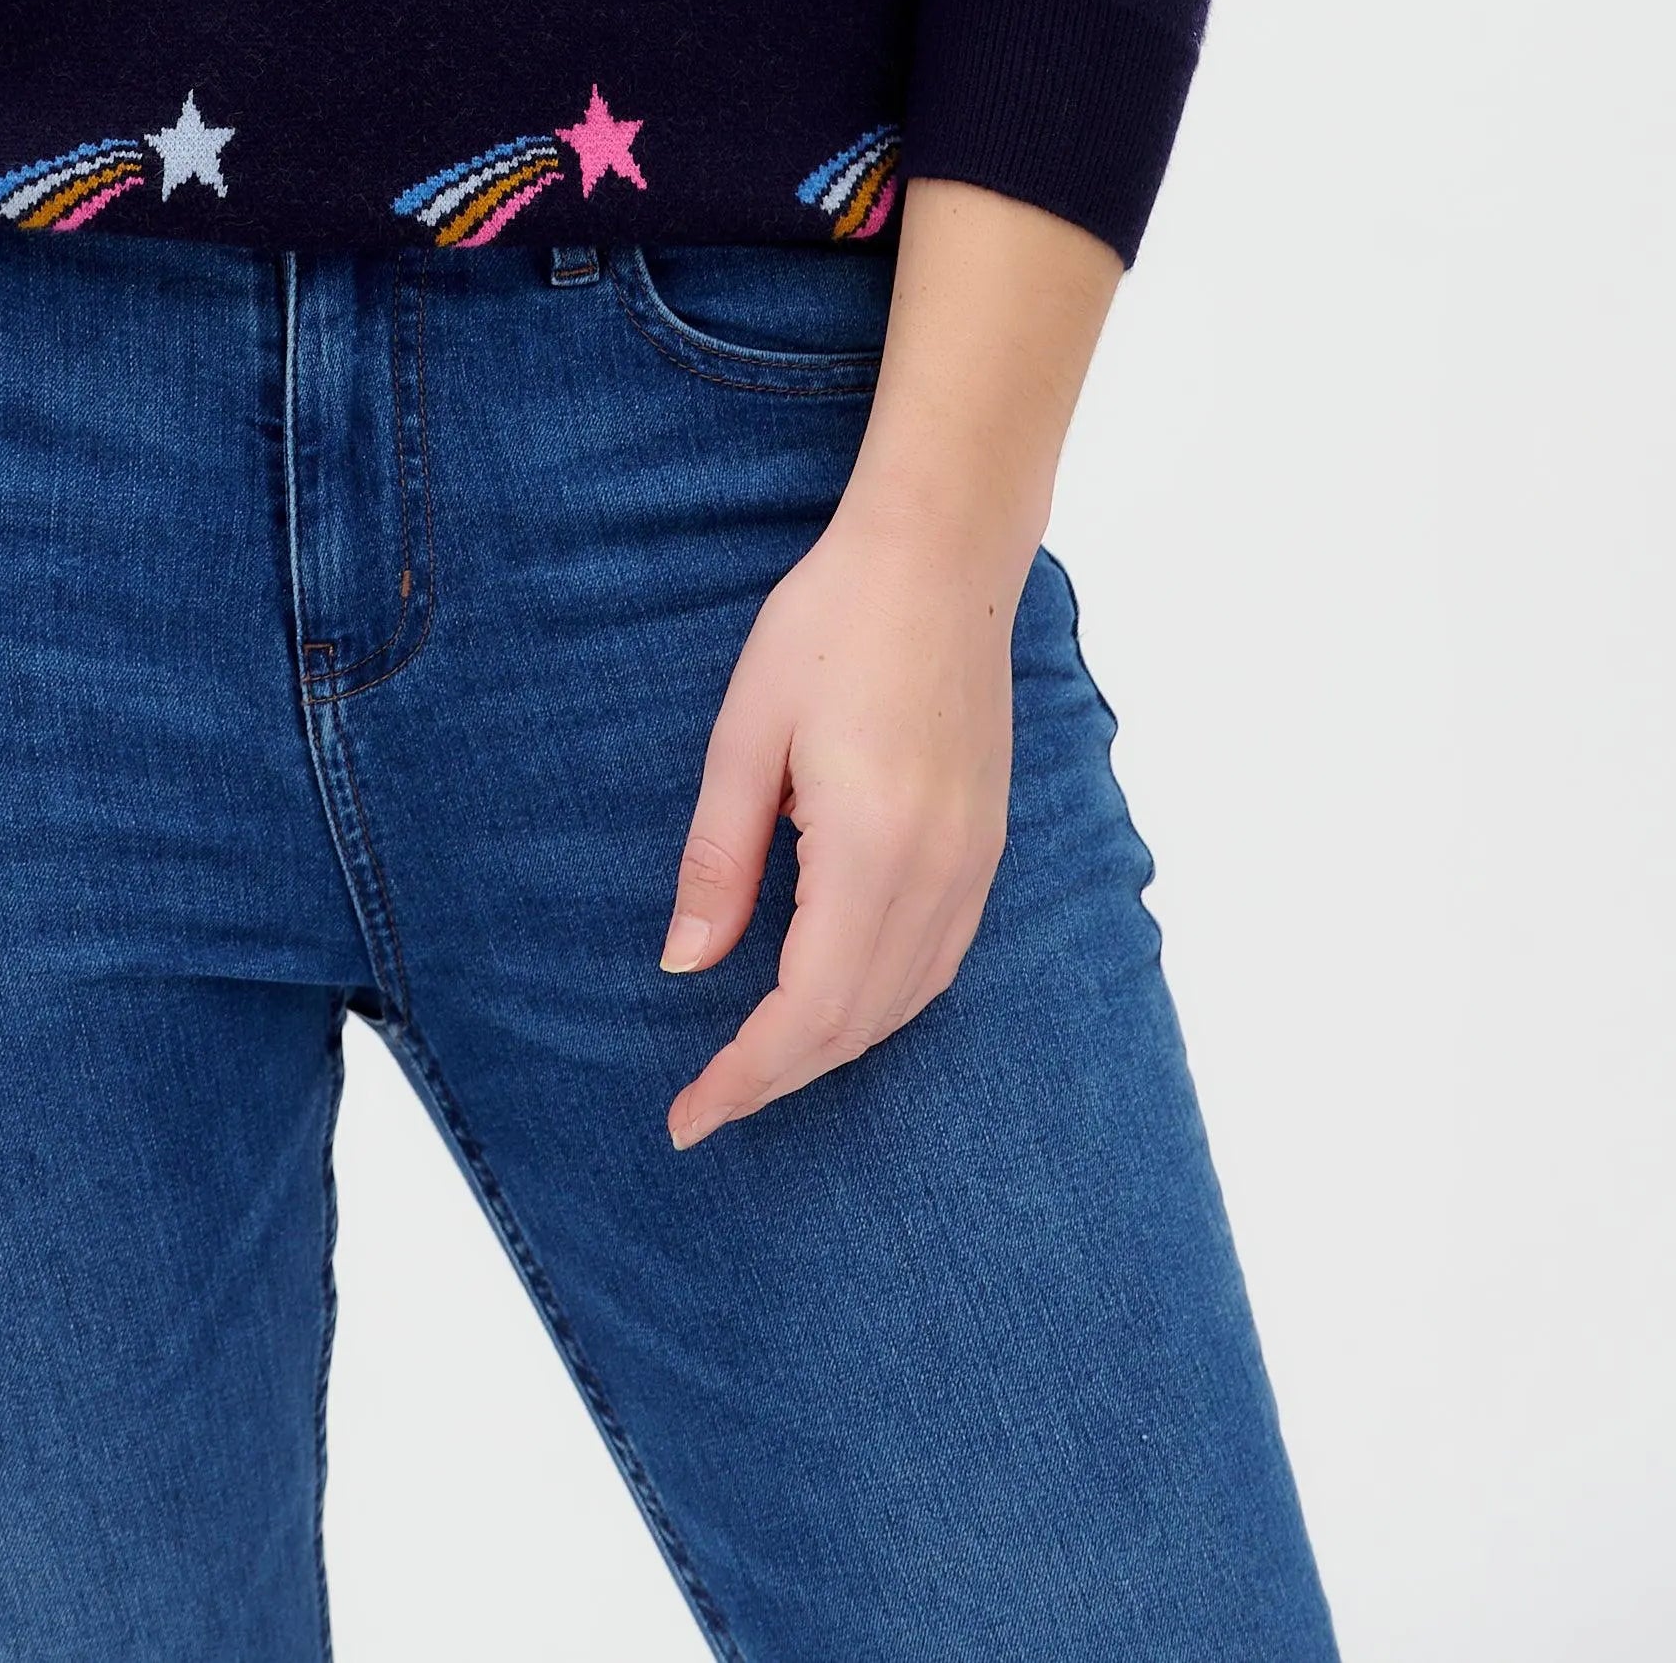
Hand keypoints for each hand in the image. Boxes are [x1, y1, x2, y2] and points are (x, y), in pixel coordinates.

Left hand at [659, 479, 1022, 1148]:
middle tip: (707, 1103)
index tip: (687, 1119)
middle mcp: (937, 876)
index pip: (806, 1013)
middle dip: (779, 1077)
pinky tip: (837, 999)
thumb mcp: (747, 733)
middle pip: (857, 1025)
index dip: (744, 1078)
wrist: (941, 556)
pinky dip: (882, 1004)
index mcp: (871, 852)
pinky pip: (938, 962)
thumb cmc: (830, 623)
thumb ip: (721, 857)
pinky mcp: (988, 844)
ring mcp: (974, 864)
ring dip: (831, 1048)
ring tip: (758, 1063)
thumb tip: (687, 964)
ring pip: (904, 1003)